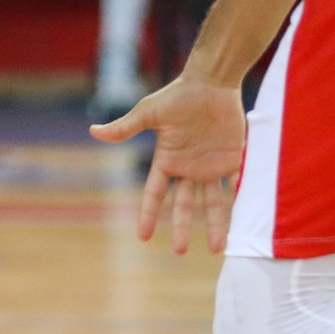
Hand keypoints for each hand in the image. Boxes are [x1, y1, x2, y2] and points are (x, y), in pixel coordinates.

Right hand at [90, 73, 245, 254]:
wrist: (212, 82)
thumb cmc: (179, 95)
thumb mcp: (149, 112)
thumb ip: (126, 127)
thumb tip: (93, 131)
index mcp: (167, 160)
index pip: (154, 192)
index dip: (148, 214)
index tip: (142, 236)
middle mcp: (188, 168)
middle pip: (182, 205)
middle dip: (180, 228)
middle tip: (179, 252)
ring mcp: (211, 166)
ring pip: (212, 203)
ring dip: (213, 225)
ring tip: (216, 249)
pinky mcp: (232, 158)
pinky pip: (236, 184)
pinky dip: (239, 201)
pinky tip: (242, 222)